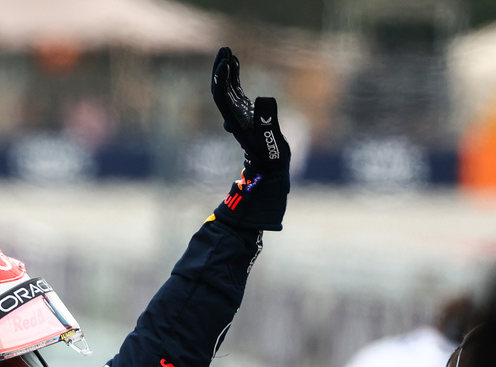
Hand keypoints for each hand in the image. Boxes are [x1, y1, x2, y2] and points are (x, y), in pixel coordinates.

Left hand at [210, 46, 289, 230]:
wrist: (268, 188)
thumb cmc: (272, 172)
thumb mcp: (273, 147)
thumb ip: (269, 122)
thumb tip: (262, 98)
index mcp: (240, 126)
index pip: (224, 99)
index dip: (223, 79)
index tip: (225, 61)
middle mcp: (236, 123)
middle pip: (223, 92)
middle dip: (223, 70)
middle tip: (224, 49)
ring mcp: (240, 123)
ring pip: (229, 95)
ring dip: (228, 75)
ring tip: (229, 54)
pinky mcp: (247, 125)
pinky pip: (237, 100)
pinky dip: (236, 84)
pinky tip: (236, 72)